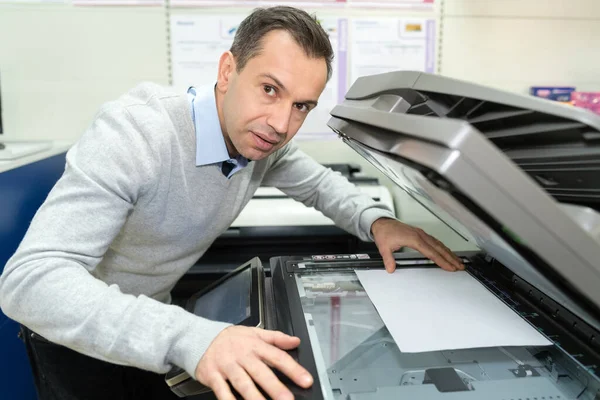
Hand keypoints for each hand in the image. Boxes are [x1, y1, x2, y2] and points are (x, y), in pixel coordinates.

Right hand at [195, 325, 312, 399]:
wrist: (200, 338)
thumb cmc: (230, 339)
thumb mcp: (254, 333)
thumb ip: (276, 338)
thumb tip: (295, 341)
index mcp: (255, 345)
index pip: (278, 357)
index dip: (293, 369)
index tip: (306, 380)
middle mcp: (243, 356)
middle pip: (261, 373)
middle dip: (275, 388)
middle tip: (288, 399)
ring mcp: (227, 367)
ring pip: (243, 384)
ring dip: (255, 397)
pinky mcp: (213, 376)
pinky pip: (222, 391)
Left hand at [371, 217, 463, 272]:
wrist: (382, 222)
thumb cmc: (384, 233)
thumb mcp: (384, 247)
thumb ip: (388, 259)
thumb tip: (391, 269)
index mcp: (414, 239)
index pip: (431, 252)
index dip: (442, 261)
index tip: (450, 267)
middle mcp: (420, 235)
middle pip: (439, 248)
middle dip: (450, 258)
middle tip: (460, 266)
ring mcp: (421, 234)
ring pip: (439, 244)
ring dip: (449, 252)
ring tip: (457, 261)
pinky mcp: (420, 233)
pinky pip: (435, 241)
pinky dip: (443, 247)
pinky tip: (447, 252)